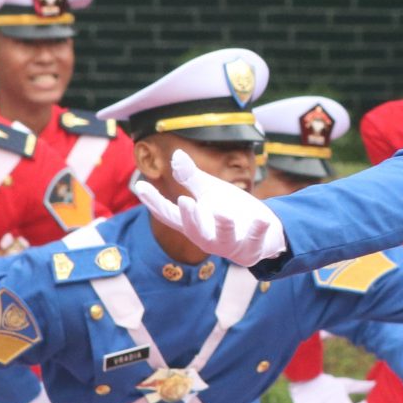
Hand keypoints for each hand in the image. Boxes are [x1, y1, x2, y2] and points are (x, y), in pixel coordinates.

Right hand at [129, 150, 287, 264]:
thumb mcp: (209, 191)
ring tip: (222, 214)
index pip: (168, 214)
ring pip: (222, 241)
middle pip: (193, 231)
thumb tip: (176, 154)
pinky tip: (261, 219)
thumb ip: (191, 177)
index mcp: (193, 222)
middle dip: (189, 218)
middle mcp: (207, 236)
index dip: (153, 201)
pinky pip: (254, 242)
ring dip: (222, 228)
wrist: (263, 231)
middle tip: (184, 201)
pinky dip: (257, 232)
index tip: (140, 186)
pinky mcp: (251, 248)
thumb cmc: (229, 209)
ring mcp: (229, 245)